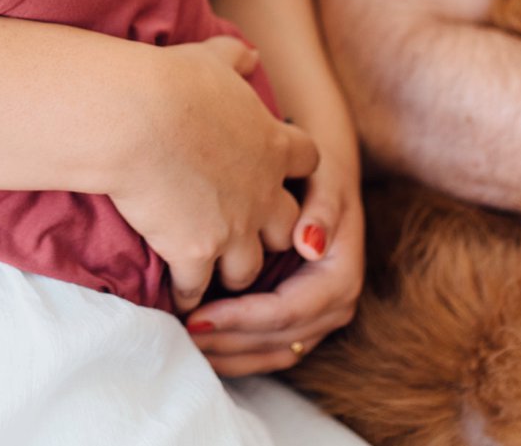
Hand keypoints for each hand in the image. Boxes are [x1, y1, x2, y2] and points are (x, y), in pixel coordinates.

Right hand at [108, 36, 319, 312]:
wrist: (135, 118)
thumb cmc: (170, 81)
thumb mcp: (211, 59)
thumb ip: (237, 58)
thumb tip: (252, 54)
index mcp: (273, 144)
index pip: (307, 162)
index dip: (291, 168)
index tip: (270, 170)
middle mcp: (263, 191)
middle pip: (286, 226)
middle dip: (269, 231)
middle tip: (244, 230)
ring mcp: (233, 228)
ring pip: (249, 267)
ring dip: (232, 269)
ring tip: (213, 272)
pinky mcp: (196, 253)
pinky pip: (197, 288)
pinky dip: (187, 293)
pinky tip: (175, 294)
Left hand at [183, 147, 364, 376]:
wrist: (326, 166)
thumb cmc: (319, 169)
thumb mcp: (325, 179)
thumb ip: (321, 211)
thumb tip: (310, 246)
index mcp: (341, 276)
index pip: (286, 311)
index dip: (240, 318)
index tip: (196, 314)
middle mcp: (335, 305)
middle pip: (278, 339)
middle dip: (228, 341)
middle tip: (179, 333)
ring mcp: (321, 317)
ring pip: (273, 353)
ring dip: (230, 354)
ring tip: (185, 343)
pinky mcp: (302, 318)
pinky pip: (271, 347)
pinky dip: (237, 352)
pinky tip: (203, 345)